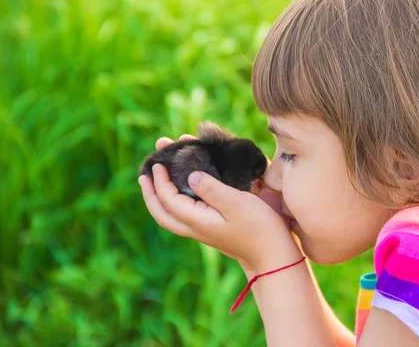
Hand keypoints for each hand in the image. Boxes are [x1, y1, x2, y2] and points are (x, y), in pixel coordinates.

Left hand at [139, 134, 301, 274]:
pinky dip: (178, 199)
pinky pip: (186, 213)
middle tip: (145, 173)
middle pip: (162, 212)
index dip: (160, 180)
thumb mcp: (236, 203)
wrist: (273, 255)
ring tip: (158, 177)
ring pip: (172, 214)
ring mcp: (204, 230)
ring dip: (162, 195)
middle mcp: (196, 228)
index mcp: (197, 221)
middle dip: (151, 192)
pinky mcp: (213, 229)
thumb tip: (190, 176)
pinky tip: (185, 189)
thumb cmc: (259, 228)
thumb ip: (211, 188)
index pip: (168, 199)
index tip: (159, 162)